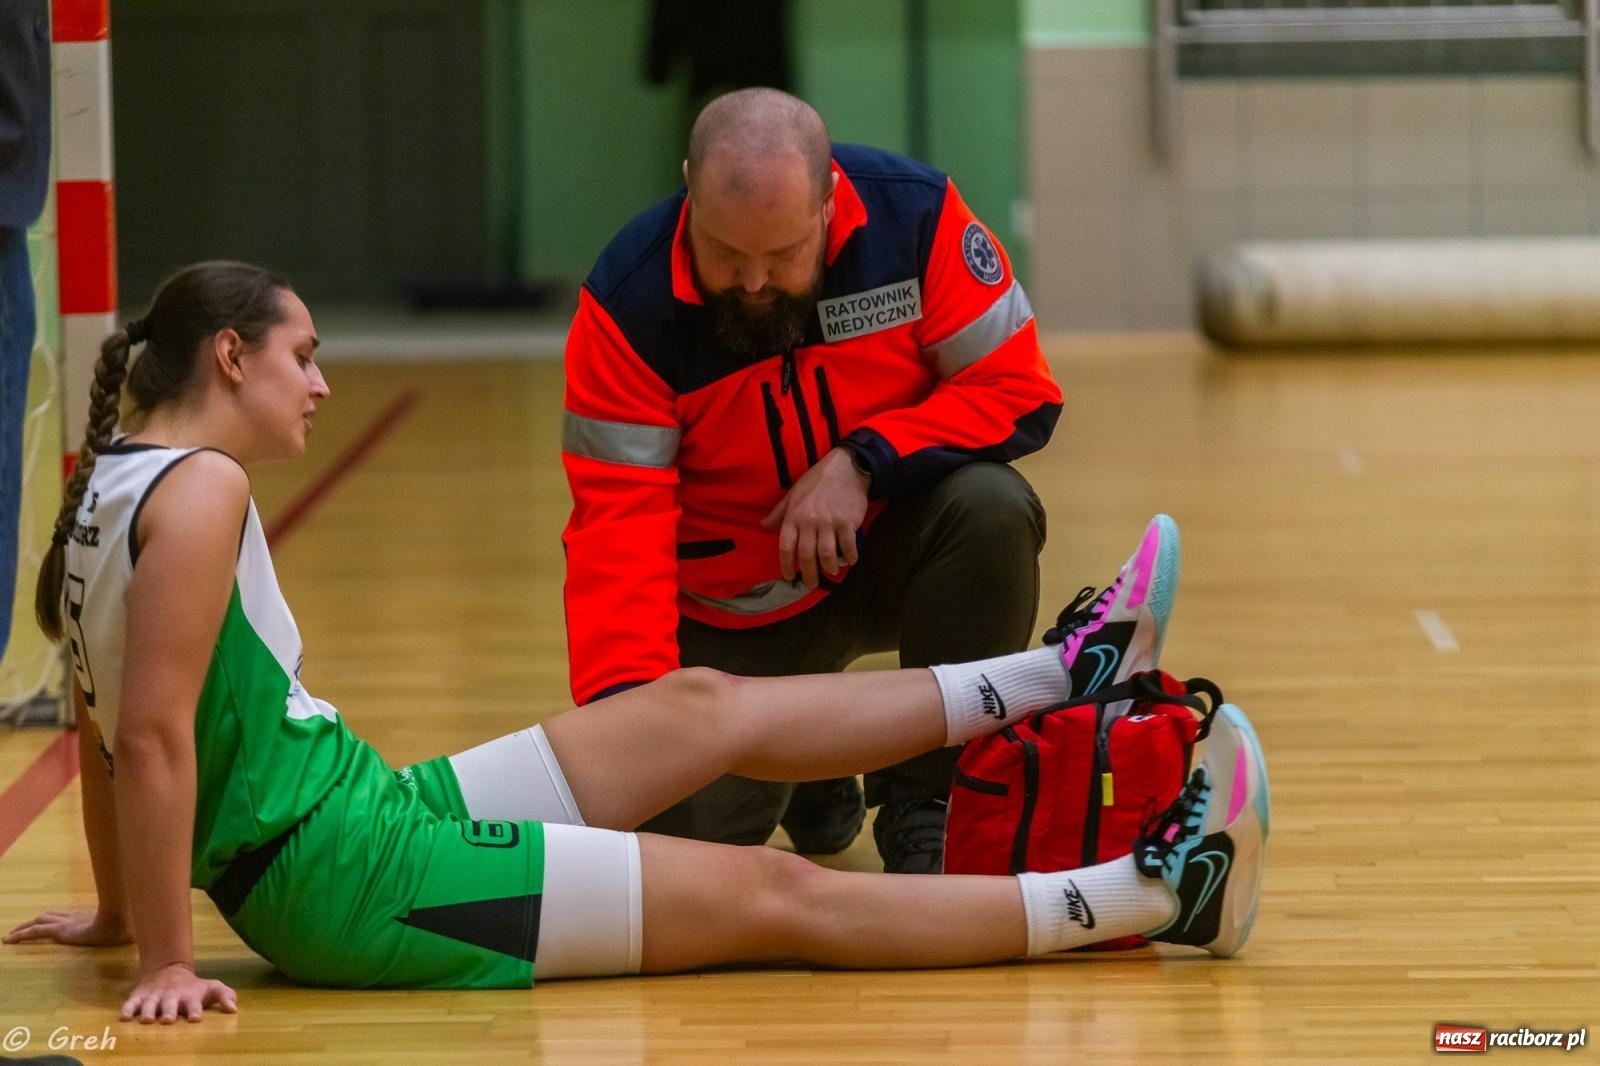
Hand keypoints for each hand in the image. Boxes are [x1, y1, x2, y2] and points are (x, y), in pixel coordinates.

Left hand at [4, 908, 133, 947]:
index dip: (55, 918)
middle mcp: (73, 916)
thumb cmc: (127, 927)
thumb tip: (140, 931)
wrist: (120, 923)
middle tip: (23, 927)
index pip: (66, 915)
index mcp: (87, 917)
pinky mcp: (60, 931)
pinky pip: (35, 932)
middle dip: (35, 921)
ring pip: (39, 921)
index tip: (49, 922)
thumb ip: (128, 928)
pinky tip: (9, 940)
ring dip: (24, 927)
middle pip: (49, 915)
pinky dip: (21, 934)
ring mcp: (66, 922)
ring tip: (12, 935)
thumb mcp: (126, 928)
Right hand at [121, 962, 236, 1023]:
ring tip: (145, 1020)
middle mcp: (171, 996)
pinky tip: (124, 1017)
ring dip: (147, 1011)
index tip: (196, 1018)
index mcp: (189, 996)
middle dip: (168, 1012)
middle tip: (167, 1020)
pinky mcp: (139, 996)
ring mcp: (154, 996)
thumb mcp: (212, 988)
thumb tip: (234, 1009)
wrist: (169, 970)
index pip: (193, 1003)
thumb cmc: (193, 987)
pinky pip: (131, 1002)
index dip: (194, 1010)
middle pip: (169, 1004)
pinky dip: (127, 1008)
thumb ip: (226, 996)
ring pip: (149, 1004)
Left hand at [761, 448, 869, 588]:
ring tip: (832, 571)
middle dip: (808, 574)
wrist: (846, 467)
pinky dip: (849, 557)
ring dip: (829, 568)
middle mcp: (810, 522)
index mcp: (794, 516)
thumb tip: (764, 524)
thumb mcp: (793, 493)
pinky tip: (849, 560)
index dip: (786, 565)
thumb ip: (780, 512)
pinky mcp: (848, 523)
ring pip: (827, 555)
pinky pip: (848, 546)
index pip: (786, 547)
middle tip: (810, 584)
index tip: (789, 576)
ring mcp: (829, 523)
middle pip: (806, 556)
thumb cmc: (817, 480)